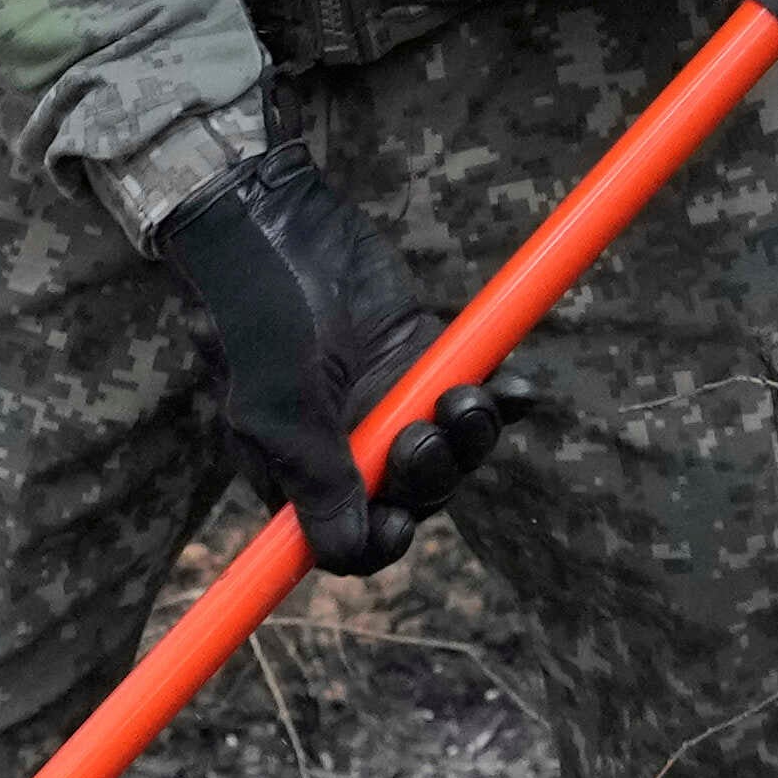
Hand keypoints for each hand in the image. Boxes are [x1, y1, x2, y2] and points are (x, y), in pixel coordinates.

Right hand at [144, 143, 533, 576]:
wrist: (277, 224)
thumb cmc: (259, 318)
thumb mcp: (278, 408)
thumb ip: (316, 481)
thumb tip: (346, 553)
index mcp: (302, 470)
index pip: (349, 537)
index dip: (379, 540)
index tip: (397, 521)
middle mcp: (352, 444)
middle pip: (413, 496)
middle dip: (430, 475)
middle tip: (422, 435)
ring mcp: (394, 399)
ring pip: (454, 449)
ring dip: (470, 437)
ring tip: (465, 401)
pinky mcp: (428, 355)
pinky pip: (479, 393)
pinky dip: (505, 398)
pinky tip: (518, 390)